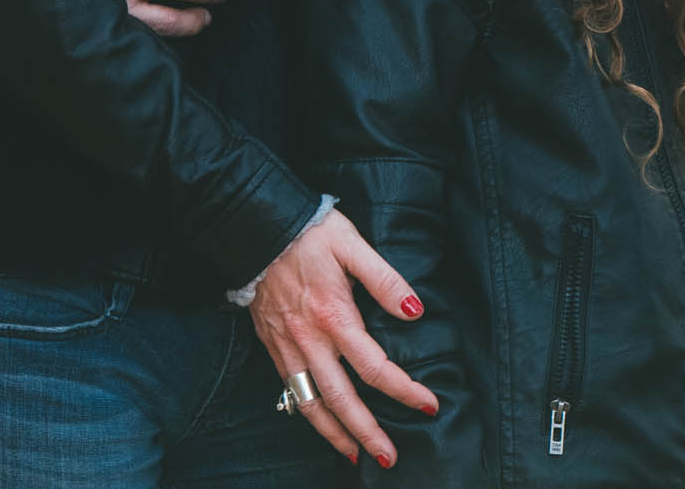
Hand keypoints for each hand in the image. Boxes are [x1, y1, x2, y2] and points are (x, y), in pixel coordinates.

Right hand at [248, 212, 436, 467]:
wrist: (256, 228)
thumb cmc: (310, 234)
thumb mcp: (352, 245)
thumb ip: (384, 279)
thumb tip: (415, 311)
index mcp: (334, 316)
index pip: (375, 366)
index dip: (404, 390)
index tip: (428, 404)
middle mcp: (309, 340)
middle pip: (341, 399)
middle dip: (367, 432)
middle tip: (390, 456)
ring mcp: (287, 347)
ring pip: (312, 404)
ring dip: (335, 435)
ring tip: (356, 456)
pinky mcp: (273, 347)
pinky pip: (292, 392)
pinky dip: (309, 415)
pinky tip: (323, 425)